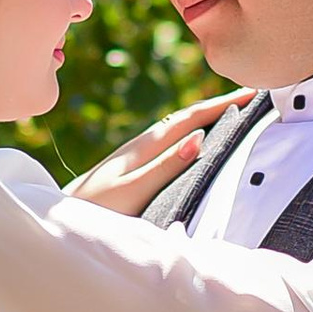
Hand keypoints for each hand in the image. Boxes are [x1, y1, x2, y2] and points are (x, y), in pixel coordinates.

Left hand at [70, 92, 242, 218]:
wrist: (60, 218)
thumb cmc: (95, 210)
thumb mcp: (133, 190)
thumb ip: (165, 166)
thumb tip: (199, 137)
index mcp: (144, 146)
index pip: (190, 118)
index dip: (221, 104)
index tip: (252, 93)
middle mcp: (140, 144)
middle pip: (186, 117)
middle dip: (218, 105)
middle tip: (250, 96)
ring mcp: (134, 153)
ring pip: (177, 128)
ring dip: (204, 118)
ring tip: (229, 113)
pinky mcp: (129, 166)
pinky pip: (168, 141)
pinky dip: (188, 133)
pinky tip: (191, 139)